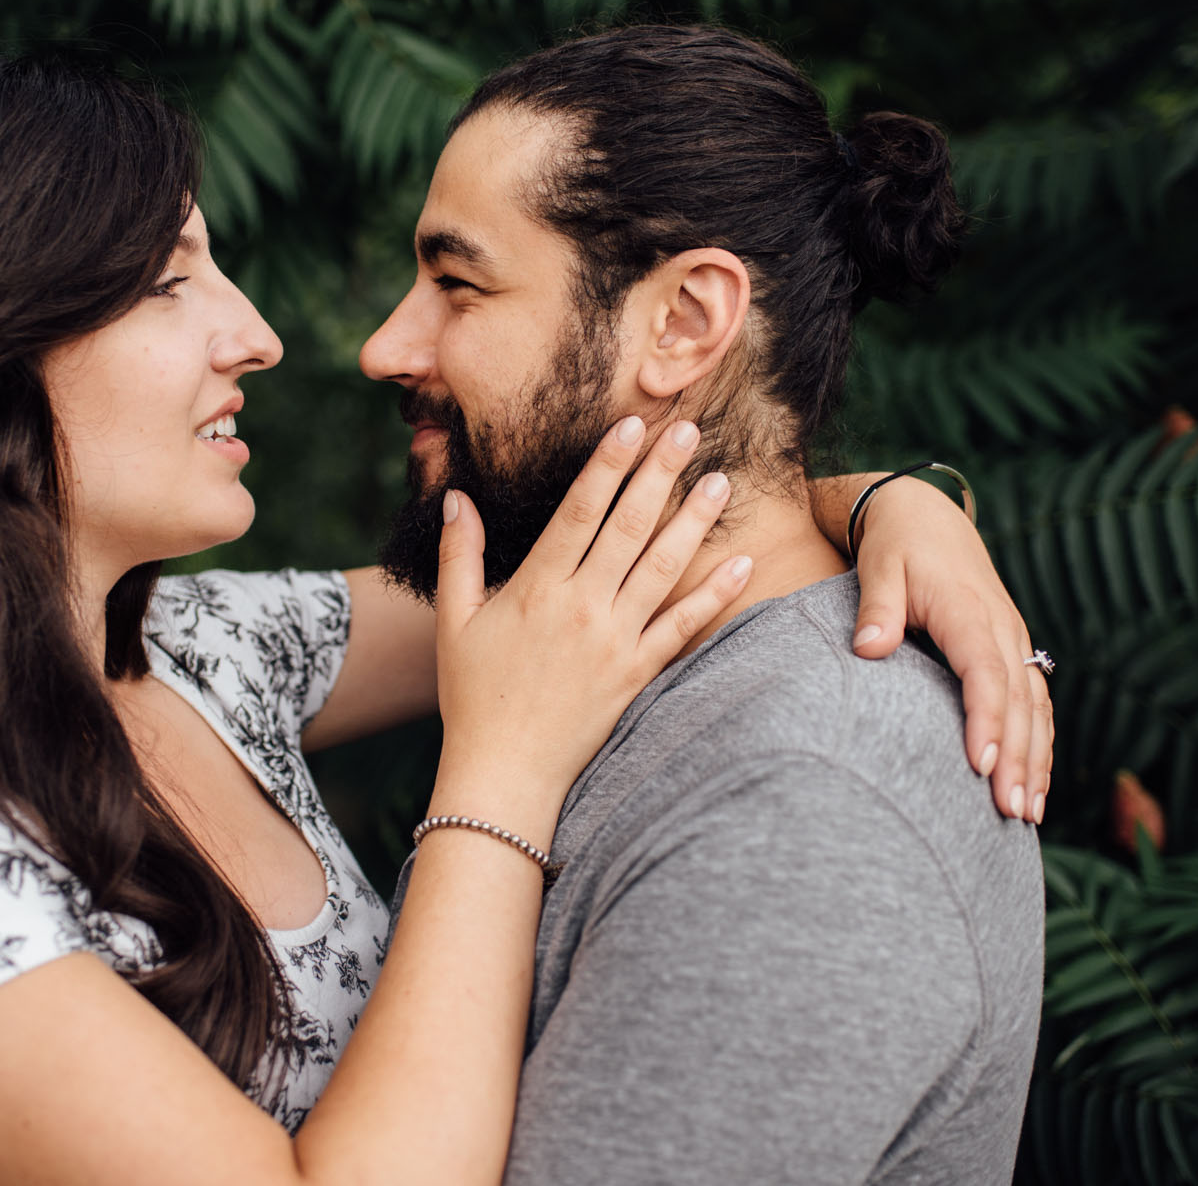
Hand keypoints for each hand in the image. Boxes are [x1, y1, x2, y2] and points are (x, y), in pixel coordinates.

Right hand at [431, 417, 752, 825]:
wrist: (505, 771)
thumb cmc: (472, 695)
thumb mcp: (454, 621)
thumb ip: (460, 556)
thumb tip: (459, 497)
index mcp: (536, 588)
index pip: (579, 511)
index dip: (607, 464)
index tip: (630, 425)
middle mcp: (581, 607)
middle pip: (628, 526)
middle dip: (658, 473)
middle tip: (687, 429)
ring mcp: (614, 641)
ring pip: (662, 568)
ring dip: (693, 521)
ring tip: (719, 480)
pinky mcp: (637, 674)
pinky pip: (683, 627)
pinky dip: (715, 595)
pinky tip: (743, 563)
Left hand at [833, 474, 1053, 824]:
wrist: (927, 517)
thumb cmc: (898, 546)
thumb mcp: (880, 567)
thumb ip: (877, 608)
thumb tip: (868, 648)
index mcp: (970, 611)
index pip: (986, 671)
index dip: (987, 718)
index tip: (983, 764)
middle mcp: (1002, 629)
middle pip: (1019, 701)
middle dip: (1019, 759)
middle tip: (1010, 812)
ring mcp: (1013, 642)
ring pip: (1035, 708)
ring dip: (1036, 761)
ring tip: (1027, 815)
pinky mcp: (1013, 652)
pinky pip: (1035, 704)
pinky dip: (1039, 745)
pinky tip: (1035, 786)